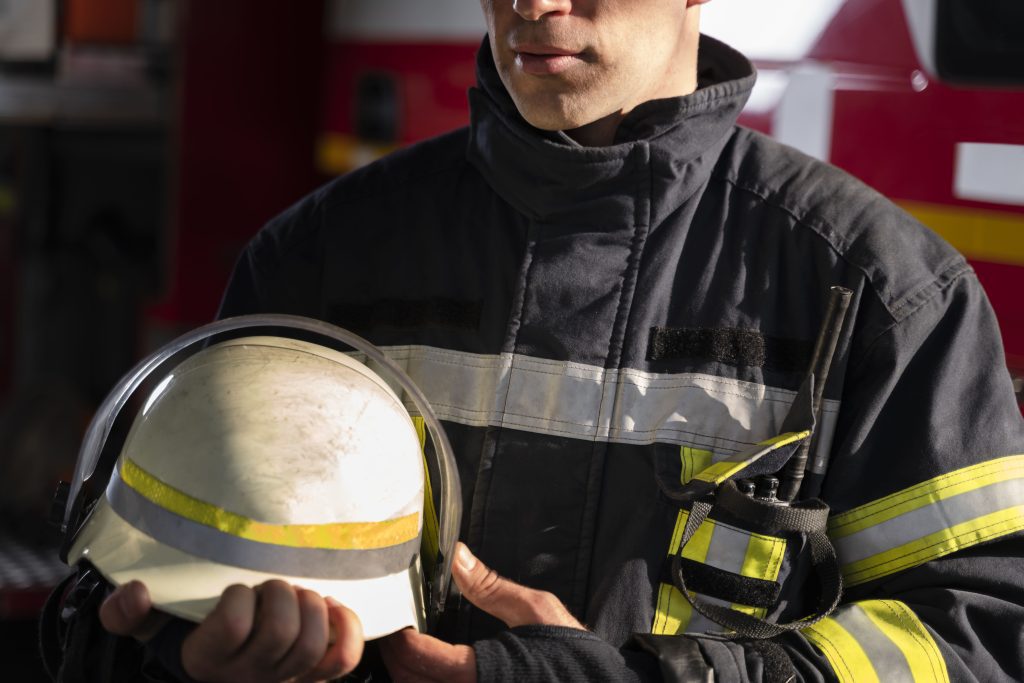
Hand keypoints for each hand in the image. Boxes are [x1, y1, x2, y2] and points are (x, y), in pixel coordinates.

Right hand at [100, 579, 363, 681]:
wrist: (217, 672)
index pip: (233, 626)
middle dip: (280, 595)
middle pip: (281, 633)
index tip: (235, 588)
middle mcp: (248, 676)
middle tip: (271, 585)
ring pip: (311, 645)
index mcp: (206, 660)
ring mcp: (286, 680)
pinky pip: (343, 658)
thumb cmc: (190, 638)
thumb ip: (129, 613)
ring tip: (298, 594)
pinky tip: (330, 607)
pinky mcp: (316, 677)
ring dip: (311, 607)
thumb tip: (131, 594)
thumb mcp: (153, 627)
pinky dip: (346, 627)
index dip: (239, 598)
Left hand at [380, 542, 583, 681]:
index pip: (420, 657)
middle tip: (393, 632)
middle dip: (396, 657)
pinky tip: (430, 667)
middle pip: (411, 682)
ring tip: (407, 649)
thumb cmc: (569, 651)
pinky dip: (426, 681)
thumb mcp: (533, 610)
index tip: (396, 621)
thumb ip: (489, 586)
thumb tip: (456, 556)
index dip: (400, 638)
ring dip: (408, 673)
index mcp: (484, 672)